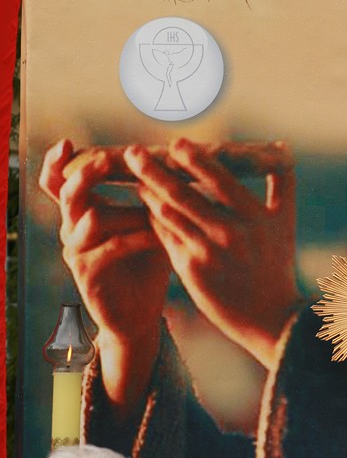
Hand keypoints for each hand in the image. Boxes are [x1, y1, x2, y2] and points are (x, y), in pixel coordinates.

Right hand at [39, 139, 170, 418]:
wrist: (140, 314)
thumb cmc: (146, 263)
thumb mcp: (148, 224)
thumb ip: (149, 196)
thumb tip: (176, 161)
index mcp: (82, 212)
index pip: (58, 181)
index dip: (58, 162)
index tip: (67, 143)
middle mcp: (72, 229)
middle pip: (67, 192)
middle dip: (86, 174)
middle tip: (105, 161)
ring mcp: (77, 252)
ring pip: (92, 218)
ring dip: (126, 210)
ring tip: (155, 207)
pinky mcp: (88, 273)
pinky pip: (110, 247)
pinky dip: (136, 237)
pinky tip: (157, 235)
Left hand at [125, 138, 298, 368]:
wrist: (268, 315)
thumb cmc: (276, 263)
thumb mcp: (284, 222)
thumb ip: (282, 183)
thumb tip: (281, 146)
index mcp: (254, 217)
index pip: (219, 179)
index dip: (195, 159)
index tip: (176, 144)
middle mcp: (230, 233)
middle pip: (183, 194)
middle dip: (153, 170)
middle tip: (132, 152)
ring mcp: (207, 252)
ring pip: (168, 214)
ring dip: (148, 193)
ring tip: (136, 178)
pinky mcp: (190, 270)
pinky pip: (165, 237)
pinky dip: (154, 219)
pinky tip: (146, 207)